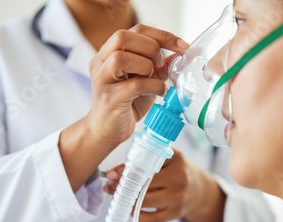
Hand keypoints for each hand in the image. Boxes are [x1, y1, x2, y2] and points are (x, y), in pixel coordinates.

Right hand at [87, 24, 188, 145]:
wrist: (107, 130)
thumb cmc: (125, 103)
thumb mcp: (144, 79)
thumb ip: (158, 66)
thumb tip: (181, 53)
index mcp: (109, 52)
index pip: (135, 30)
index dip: (161, 35)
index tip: (182, 45)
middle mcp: (101, 63)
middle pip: (122, 37)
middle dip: (150, 48)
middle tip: (160, 65)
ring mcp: (102, 80)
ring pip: (121, 58)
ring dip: (146, 66)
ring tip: (154, 78)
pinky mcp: (109, 99)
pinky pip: (134, 85)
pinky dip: (153, 86)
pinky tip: (158, 92)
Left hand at [104, 149, 225, 221]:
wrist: (199, 190)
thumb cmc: (176, 170)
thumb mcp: (166, 157)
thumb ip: (143, 159)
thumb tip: (113, 174)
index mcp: (176, 159)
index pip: (145, 164)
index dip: (125, 170)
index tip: (111, 174)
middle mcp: (179, 178)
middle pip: (143, 184)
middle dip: (123, 186)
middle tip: (109, 186)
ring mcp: (178, 198)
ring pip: (145, 201)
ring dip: (127, 200)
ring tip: (119, 196)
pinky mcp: (175, 214)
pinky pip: (150, 219)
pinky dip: (137, 215)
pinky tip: (131, 208)